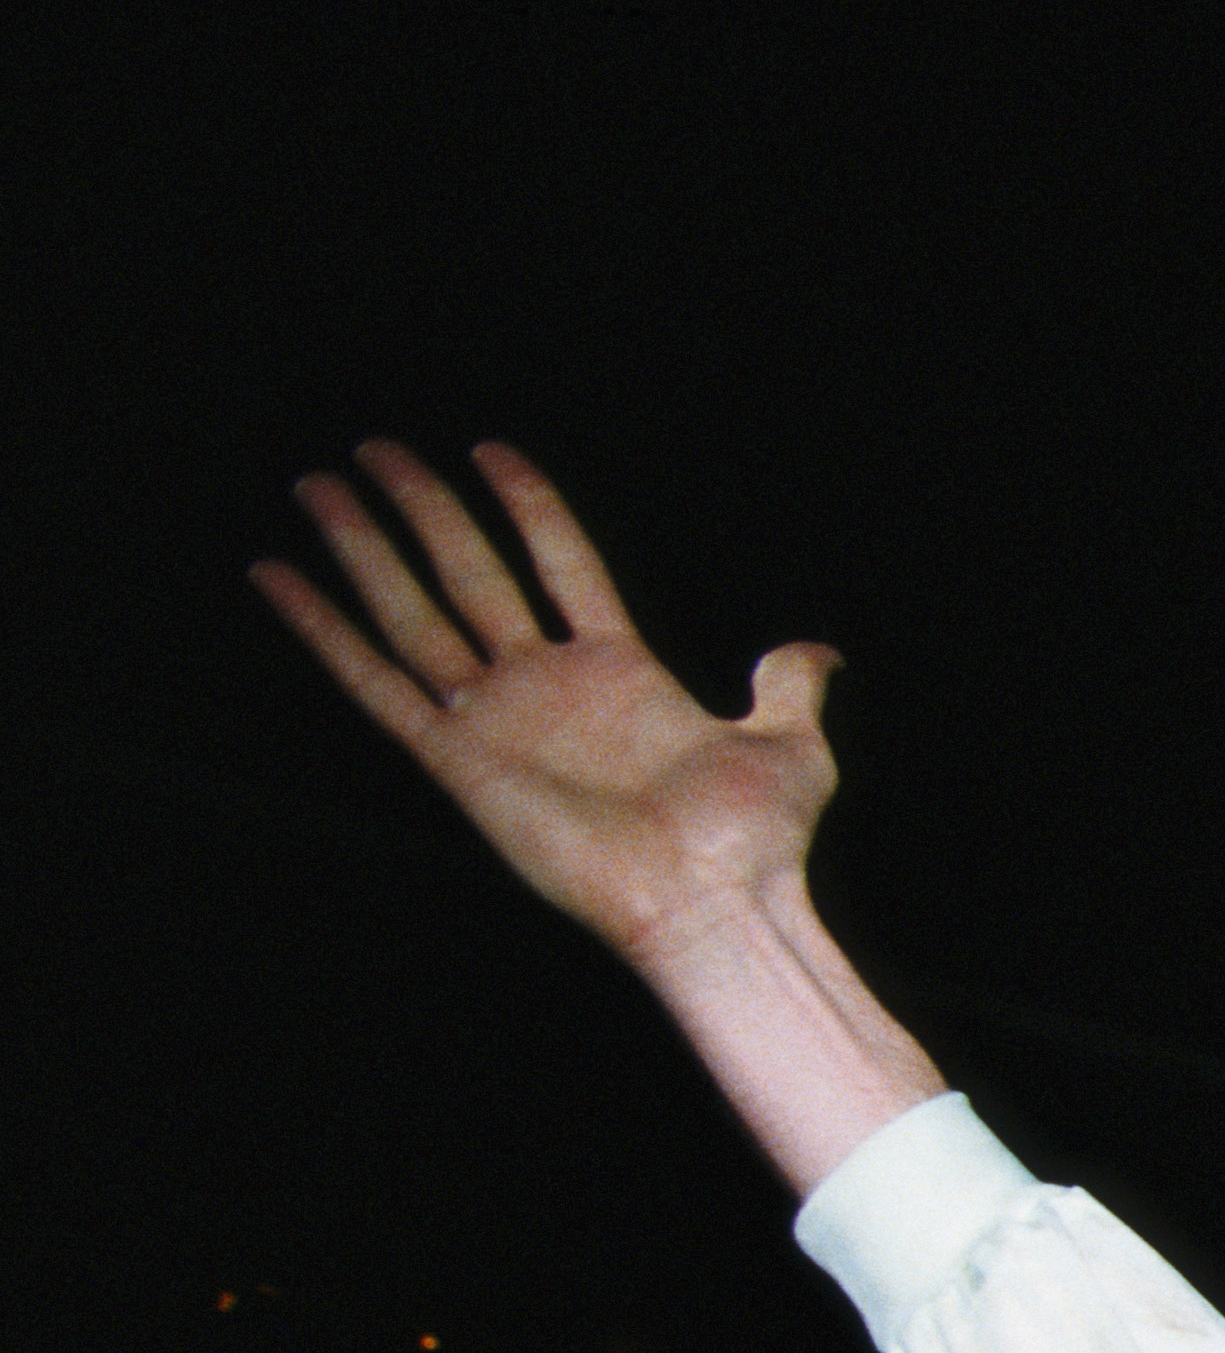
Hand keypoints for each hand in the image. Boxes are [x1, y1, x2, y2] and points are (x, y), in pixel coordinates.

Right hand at [252, 442, 841, 960]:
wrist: (716, 902)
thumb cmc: (757, 842)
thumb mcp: (791, 746)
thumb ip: (789, 687)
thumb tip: (819, 653)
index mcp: (622, 675)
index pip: (563, 564)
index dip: (529, 507)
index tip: (489, 450)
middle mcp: (548, 690)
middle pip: (471, 574)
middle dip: (424, 510)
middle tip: (377, 450)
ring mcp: (498, 722)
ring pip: (412, 613)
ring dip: (362, 549)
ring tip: (317, 485)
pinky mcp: (456, 763)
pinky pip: (374, 684)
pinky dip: (322, 631)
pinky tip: (278, 576)